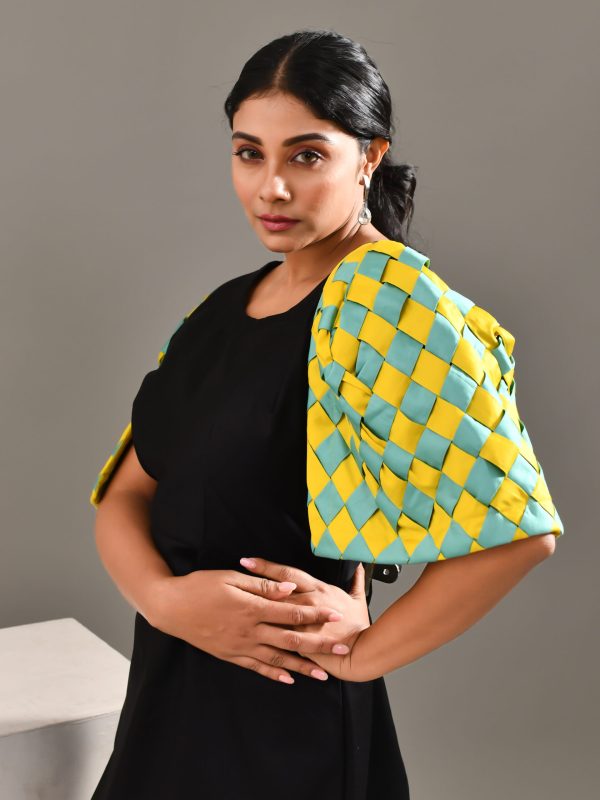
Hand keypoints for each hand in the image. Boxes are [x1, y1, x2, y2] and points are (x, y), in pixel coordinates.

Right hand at [150, 568, 352, 685]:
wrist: (170, 607)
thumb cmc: (200, 586)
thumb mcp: (231, 578)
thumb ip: (262, 585)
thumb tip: (290, 589)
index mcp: (252, 608)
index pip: (291, 613)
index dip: (316, 614)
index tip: (336, 615)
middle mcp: (249, 631)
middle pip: (291, 639)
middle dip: (319, 644)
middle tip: (342, 649)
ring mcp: (240, 646)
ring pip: (277, 658)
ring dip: (302, 666)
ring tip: (323, 674)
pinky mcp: (229, 655)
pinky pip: (255, 667)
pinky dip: (273, 673)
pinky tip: (288, 679)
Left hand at [239, 557, 371, 681]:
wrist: (361, 651)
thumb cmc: (359, 624)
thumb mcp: (357, 600)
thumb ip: (355, 582)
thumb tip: (359, 566)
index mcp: (318, 590)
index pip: (287, 574)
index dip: (267, 567)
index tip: (247, 561)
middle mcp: (307, 604)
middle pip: (274, 592)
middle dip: (254, 583)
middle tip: (233, 577)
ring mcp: (300, 624)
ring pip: (272, 613)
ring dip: (253, 609)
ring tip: (231, 605)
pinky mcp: (297, 642)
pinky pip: (276, 639)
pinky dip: (259, 633)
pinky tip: (243, 635)